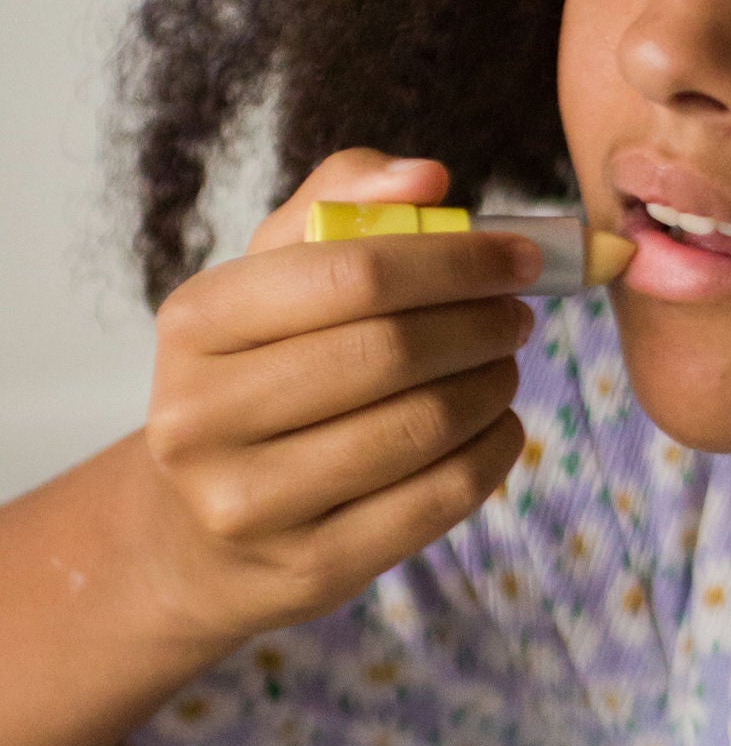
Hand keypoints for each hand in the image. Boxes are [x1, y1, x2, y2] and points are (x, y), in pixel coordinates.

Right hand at [138, 149, 535, 647]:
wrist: (197, 533)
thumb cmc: (256, 378)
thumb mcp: (270, 281)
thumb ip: (341, 204)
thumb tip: (429, 177)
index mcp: (195, 322)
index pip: (353, 272)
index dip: (456, 259)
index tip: (519, 256)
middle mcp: (202, 416)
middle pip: (390, 351)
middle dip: (481, 324)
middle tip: (519, 315)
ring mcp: (250, 502)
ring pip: (420, 427)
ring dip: (492, 386)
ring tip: (507, 365)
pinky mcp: (310, 568)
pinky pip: (437, 500)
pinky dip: (493, 453)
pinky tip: (499, 426)